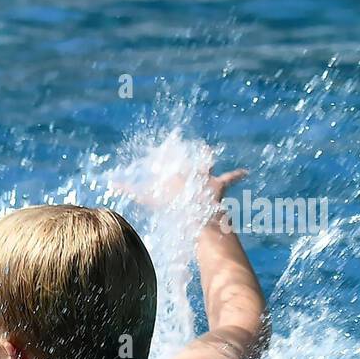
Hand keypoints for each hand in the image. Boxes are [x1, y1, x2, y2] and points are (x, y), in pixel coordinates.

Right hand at [115, 137, 246, 209]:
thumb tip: (112, 183)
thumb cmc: (170, 204)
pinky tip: (246, 172)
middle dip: (186, 156)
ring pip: (207, 165)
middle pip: (188, 161)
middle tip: (187, 148)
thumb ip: (131, 190)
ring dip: (208, 158)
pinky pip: (230, 177)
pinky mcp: (219, 184)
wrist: (194, 210)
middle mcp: (190, 171)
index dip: (163, 161)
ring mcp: (205, 176)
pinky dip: (238, 174)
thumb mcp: (149, 198)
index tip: (159, 158)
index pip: (168, 165)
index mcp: (175, 173)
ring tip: (210, 152)